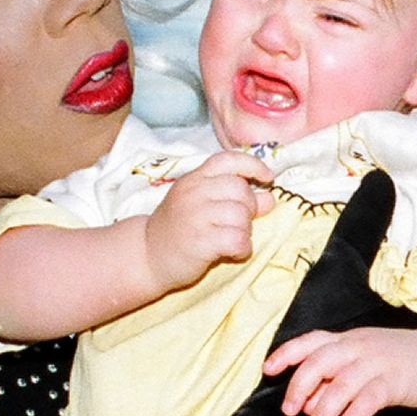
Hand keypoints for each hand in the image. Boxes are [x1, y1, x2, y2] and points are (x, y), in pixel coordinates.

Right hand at [142, 150, 273, 291]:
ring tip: (232, 238)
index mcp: (195, 178)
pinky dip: (242, 248)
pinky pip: (238, 239)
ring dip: (245, 231)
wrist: (147, 256)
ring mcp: (195, 216)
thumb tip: (269, 197)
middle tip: (238, 223)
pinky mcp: (200, 241)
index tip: (267, 178)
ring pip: (242, 215)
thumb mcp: (201, 205)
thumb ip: (233, 198)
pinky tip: (233, 252)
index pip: (229, 159)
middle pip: (241, 190)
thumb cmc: (178, 229)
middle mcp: (194, 192)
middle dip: (249, 208)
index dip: (253, 165)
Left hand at [265, 326, 416, 415]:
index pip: (310, 341)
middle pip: (320, 362)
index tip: (268, 370)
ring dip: (323, 409)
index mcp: (347, 340)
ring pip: (343, 384)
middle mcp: (358, 347)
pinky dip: (355, 413)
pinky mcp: (396, 381)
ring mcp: (378, 363)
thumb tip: (305, 404)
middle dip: (299, 387)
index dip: (287, 354)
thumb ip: (332, 379)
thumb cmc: (394, 360)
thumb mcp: (360, 362)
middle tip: (289, 412)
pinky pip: (371, 397)